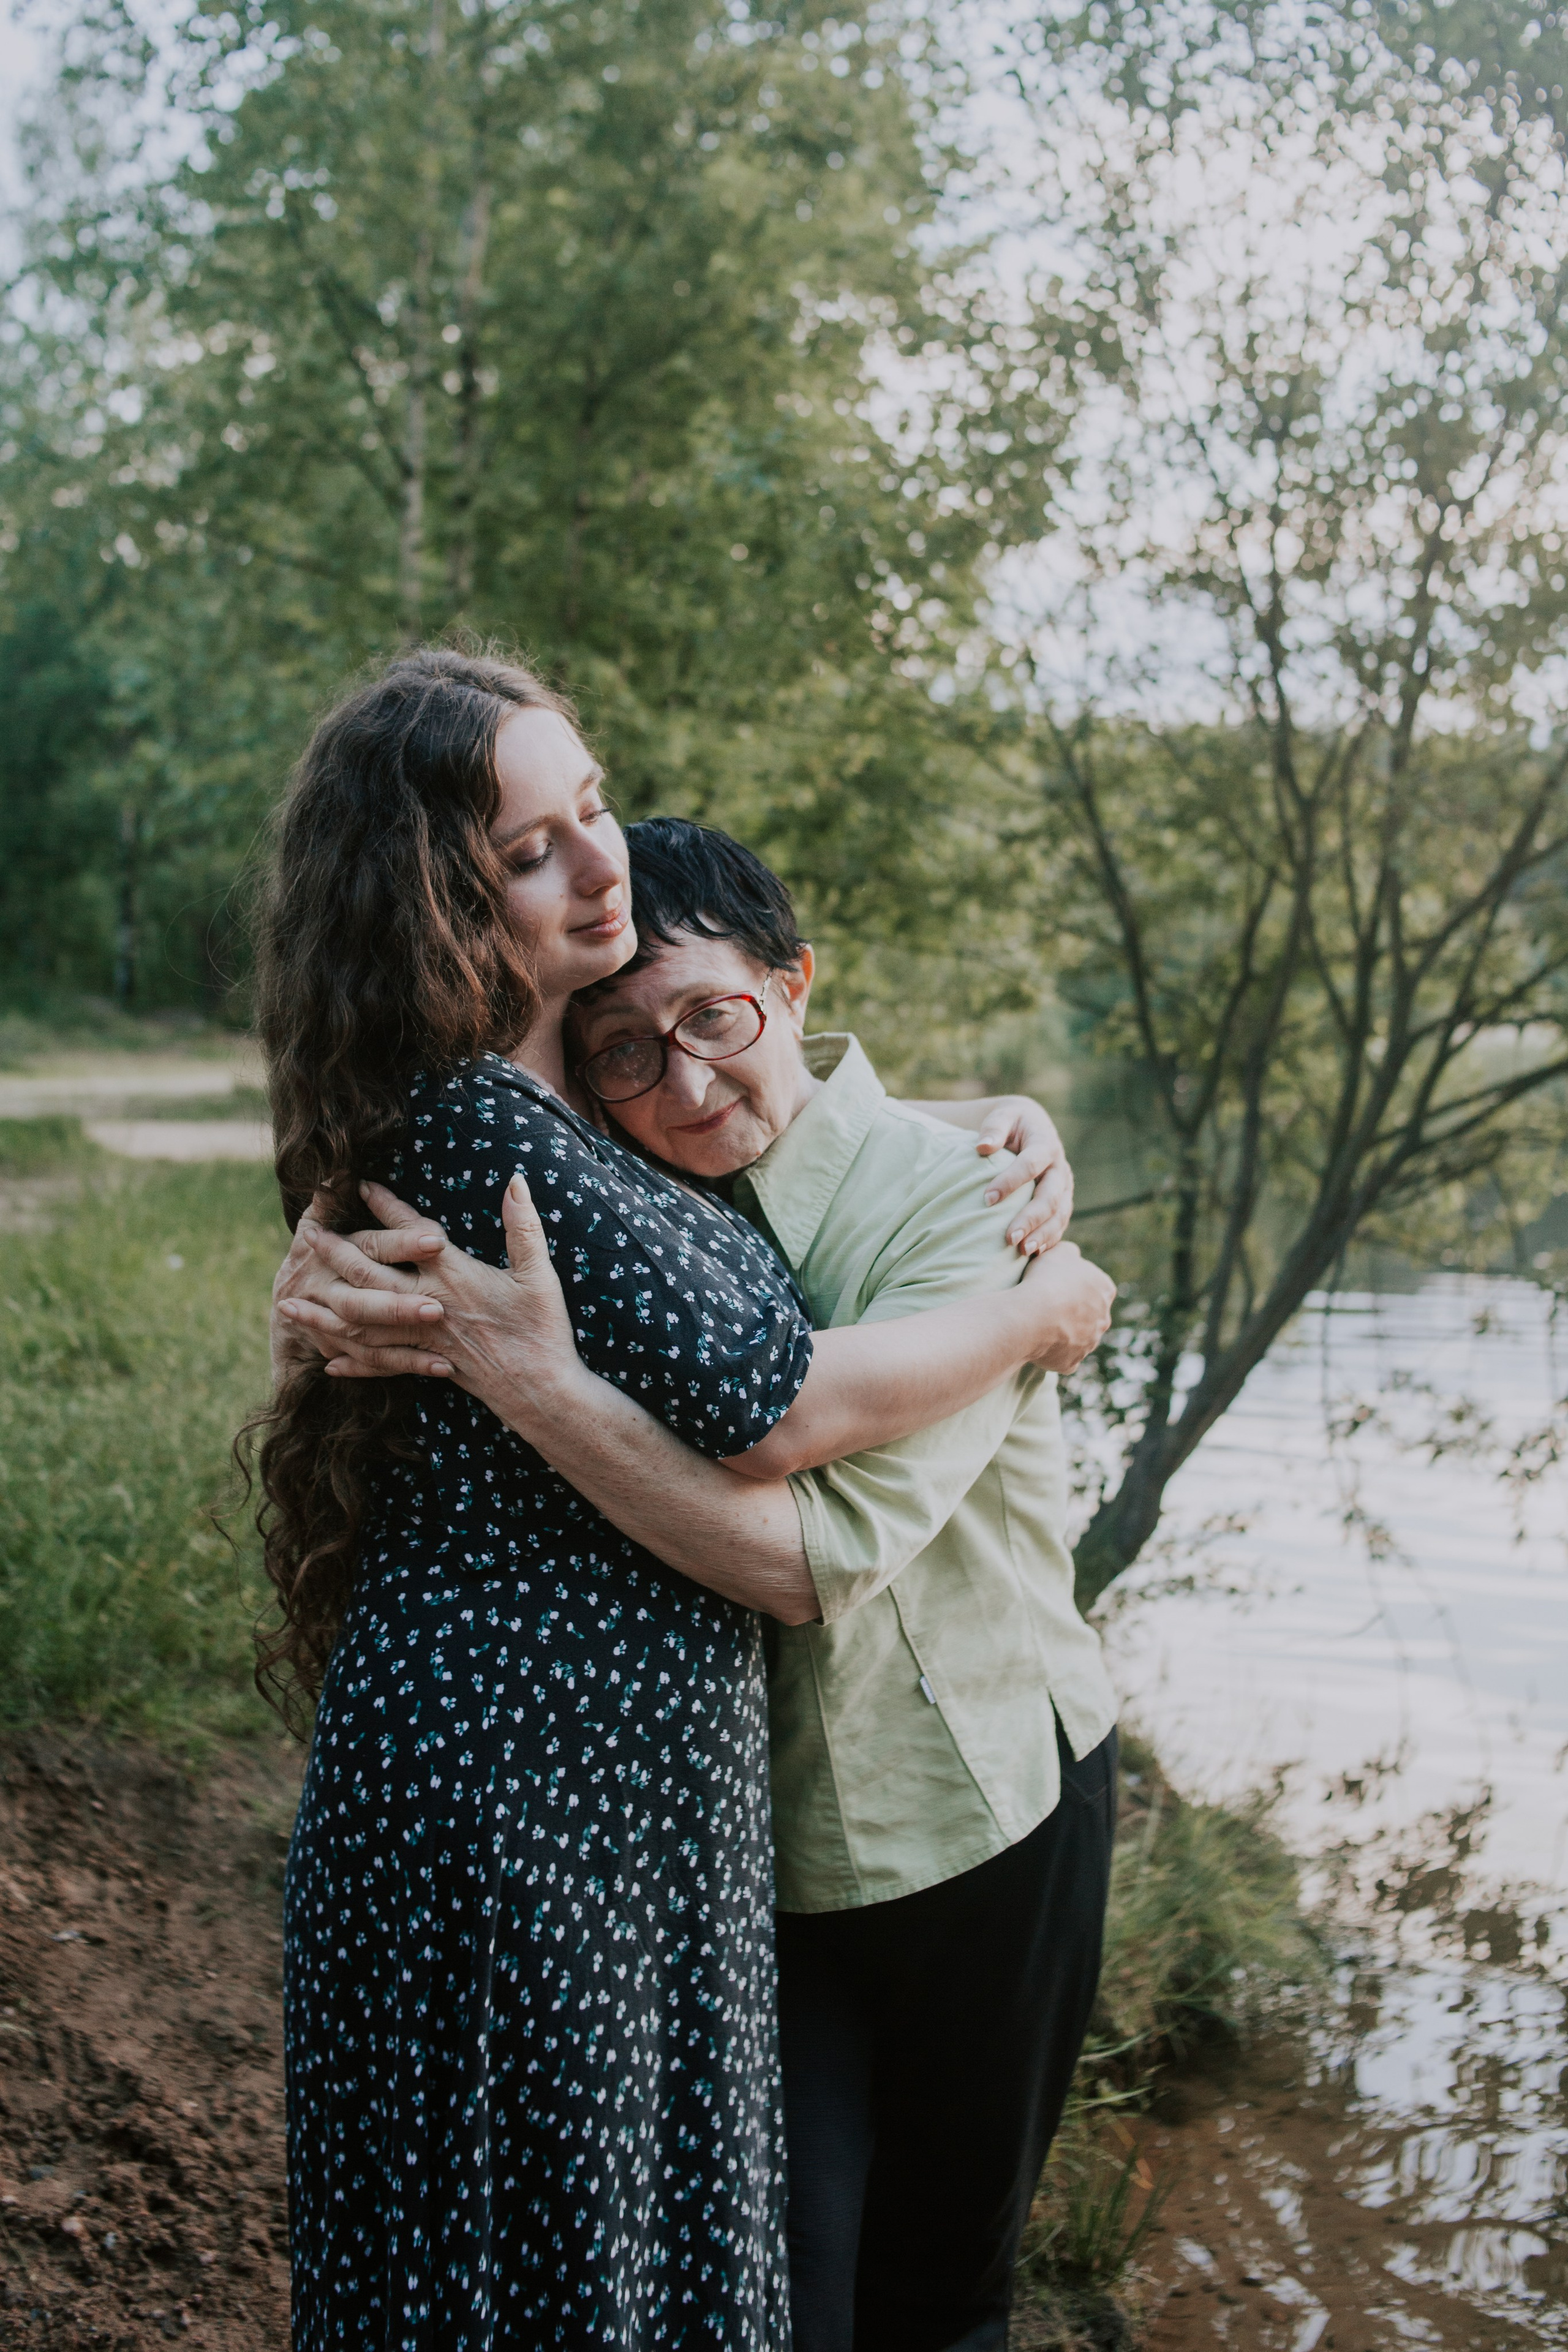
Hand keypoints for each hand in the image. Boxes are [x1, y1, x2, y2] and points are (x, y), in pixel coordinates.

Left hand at [290, 1178, 585, 1437]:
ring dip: (322, 1314)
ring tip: (289, 1303)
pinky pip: (380, 1364)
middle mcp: (429, 1305)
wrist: (542, 1391)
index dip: (385, 1207)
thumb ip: (523, 1226)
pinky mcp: (426, 1365)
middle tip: (306, 1235)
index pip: (411, 1233)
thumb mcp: (539, 1274)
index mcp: (454, 1276)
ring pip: (362, 1324)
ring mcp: (423, 1339)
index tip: (358, 1186)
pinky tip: (329, 1361)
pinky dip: (352, 1362)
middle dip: (336, 1254)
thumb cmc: (544, 1330)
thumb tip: (517, 1180)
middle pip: (370, 1276)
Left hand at [976, 1097, 1074, 1253]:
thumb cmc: (1010, 1122)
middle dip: (1030, 1219)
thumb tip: (982, 1147)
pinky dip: (1049, 1239)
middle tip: (1009, 1238)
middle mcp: (1059, 1167)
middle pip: (1050, 1196)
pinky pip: (1060, 1223)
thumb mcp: (1002, 1116)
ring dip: (1042, 1234)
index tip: (987, 1199)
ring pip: (1059, 1214)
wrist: (1030, 1126)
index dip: (1010, 1182)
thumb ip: (994, 1127)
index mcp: (1045, 1143)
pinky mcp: (1063, 1201)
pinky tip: (1033, 1254)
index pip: (1031, 1164)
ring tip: (1022, 1251)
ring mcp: (1064, 1186)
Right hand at [1017, 1240, 1114, 1374]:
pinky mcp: (1072, 1363)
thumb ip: (1071, 1254)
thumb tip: (1073, 1257)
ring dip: (1064, 1333)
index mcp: (1105, 1290)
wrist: (1033, 1315)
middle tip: (1049, 1307)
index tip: (1058, 1285)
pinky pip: (1064, 1358)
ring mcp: (1089, 1344)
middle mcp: (1103, 1319)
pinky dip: (1053, 1353)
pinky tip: (1039, 1344)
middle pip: (1090, 1315)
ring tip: (1040, 1325)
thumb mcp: (1059, 1252)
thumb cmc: (1046, 1280)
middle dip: (1074, 1312)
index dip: (1077, 1286)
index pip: (1097, 1287)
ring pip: (1078, 1338)